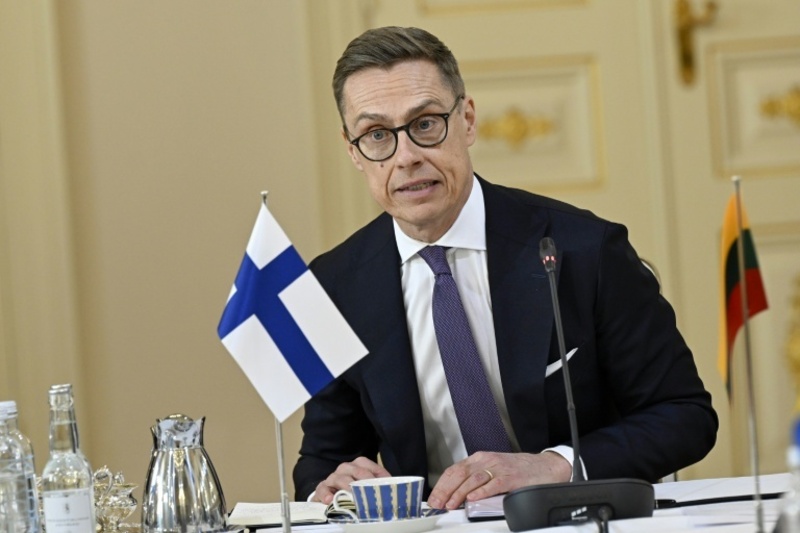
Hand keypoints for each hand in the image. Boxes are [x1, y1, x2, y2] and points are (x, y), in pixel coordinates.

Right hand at [311, 457, 391, 503]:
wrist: (330, 492)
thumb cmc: (352, 488)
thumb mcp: (365, 484)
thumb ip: (378, 483)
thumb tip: (392, 486)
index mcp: (358, 465)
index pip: (369, 466)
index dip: (378, 474)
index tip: (386, 485)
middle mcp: (346, 468)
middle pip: (356, 471)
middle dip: (365, 480)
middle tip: (371, 489)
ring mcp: (333, 477)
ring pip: (340, 478)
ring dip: (346, 486)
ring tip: (351, 494)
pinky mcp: (322, 487)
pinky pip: (322, 488)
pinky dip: (326, 494)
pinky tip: (330, 500)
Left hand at [426, 451, 571, 509]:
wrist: (545, 467)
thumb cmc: (518, 470)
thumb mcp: (492, 470)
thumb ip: (475, 479)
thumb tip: (454, 495)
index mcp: (480, 459)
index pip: (454, 470)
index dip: (442, 485)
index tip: (434, 498)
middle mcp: (487, 460)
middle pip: (460, 474)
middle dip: (446, 490)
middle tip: (438, 503)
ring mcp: (499, 468)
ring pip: (474, 479)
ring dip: (460, 493)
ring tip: (451, 504)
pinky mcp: (512, 477)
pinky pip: (494, 484)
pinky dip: (482, 491)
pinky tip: (473, 498)